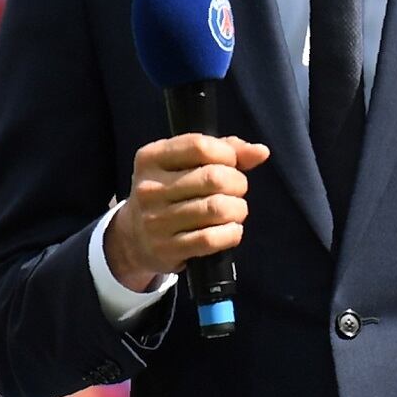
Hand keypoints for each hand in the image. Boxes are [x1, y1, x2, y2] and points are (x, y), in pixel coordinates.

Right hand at [105, 134, 269, 290]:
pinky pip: (211, 239)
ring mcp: (155, 221)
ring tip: (235, 210)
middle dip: (238, 183)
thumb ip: (225, 149)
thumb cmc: (171, 191)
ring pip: (217, 209)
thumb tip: (261, 152)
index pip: (201, 146)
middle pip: (214, 178)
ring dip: (238, 210)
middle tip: (236, 191)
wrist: (135, 238)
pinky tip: (230, 230)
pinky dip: (231, 233)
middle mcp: (149, 189)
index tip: (231, 164)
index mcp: (151, 158)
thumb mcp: (186, 163)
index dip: (228, 154)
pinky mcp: (166, 249)